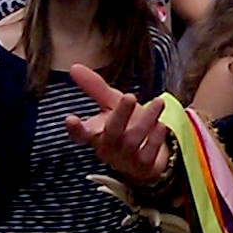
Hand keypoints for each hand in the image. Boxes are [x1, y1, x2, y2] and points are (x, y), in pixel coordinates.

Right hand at [63, 64, 171, 184]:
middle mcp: (108, 148)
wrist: (145, 156)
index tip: (70, 118)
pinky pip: (149, 151)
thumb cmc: (124, 126)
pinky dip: (156, 137)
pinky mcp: (143, 165)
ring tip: (159, 102)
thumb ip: (94, 87)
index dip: (75, 128)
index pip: (80, 134)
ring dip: (146, 119)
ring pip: (133, 139)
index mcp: (95, 135)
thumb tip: (74, 66)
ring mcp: (125, 158)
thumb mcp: (110, 105)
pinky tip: (162, 124)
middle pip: (111, 133)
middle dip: (120, 114)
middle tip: (129, 96)